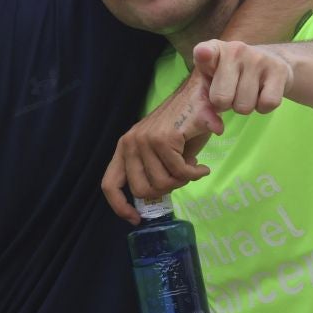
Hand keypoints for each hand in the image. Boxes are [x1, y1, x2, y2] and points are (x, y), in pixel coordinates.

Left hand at [102, 71, 224, 220]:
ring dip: (183, 181)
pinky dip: (195, 175)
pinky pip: (180, 173)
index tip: (136, 219)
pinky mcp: (164, 139)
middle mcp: (130, 143)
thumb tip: (155, 200)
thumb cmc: (183, 124)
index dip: (119, 206)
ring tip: (191, 167)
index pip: (110, 183)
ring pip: (163, 183)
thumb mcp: (160, 150)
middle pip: (142, 190)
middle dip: (165, 190)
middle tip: (180, 178)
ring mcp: (145, 140)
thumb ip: (152, 171)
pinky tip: (202, 168)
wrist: (200, 94)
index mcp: (125, 147)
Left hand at [194, 39, 291, 117]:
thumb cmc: (232, 78)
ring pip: (244, 106)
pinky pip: (267, 104)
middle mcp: (235, 50)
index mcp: (214, 51)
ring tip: (248, 91)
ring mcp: (258, 58)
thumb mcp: (212, 87)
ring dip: (245, 106)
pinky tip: (262, 92)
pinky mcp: (278, 69)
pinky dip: (263, 108)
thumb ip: (204, 108)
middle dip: (226, 105)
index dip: (204, 54)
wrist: (271, 62)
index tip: (203, 54)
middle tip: (233, 92)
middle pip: (222, 99)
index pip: (206, 52)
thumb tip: (217, 128)